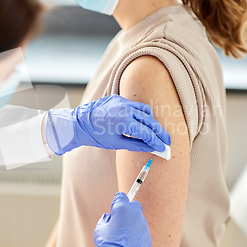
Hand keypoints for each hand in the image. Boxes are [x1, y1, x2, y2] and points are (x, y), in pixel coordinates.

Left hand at [45, 94, 170, 155]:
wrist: (79, 123)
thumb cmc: (96, 136)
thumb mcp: (117, 144)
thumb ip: (137, 145)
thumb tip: (152, 148)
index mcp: (125, 122)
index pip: (147, 132)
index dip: (157, 141)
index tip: (164, 148)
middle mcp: (125, 109)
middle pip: (150, 120)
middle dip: (160, 132)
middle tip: (167, 140)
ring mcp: (122, 101)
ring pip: (145, 110)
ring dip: (152, 121)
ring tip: (156, 132)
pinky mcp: (118, 98)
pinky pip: (135, 105)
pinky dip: (141, 113)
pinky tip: (143, 122)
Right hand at [92, 192, 150, 246]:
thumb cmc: (109, 244)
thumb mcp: (100, 228)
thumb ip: (106, 219)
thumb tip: (109, 218)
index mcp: (123, 208)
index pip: (121, 196)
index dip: (116, 202)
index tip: (114, 208)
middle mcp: (135, 214)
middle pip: (133, 205)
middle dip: (127, 210)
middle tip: (119, 220)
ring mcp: (143, 224)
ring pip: (137, 219)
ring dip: (131, 223)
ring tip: (123, 235)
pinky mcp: (148, 235)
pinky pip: (141, 230)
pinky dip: (136, 233)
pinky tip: (129, 242)